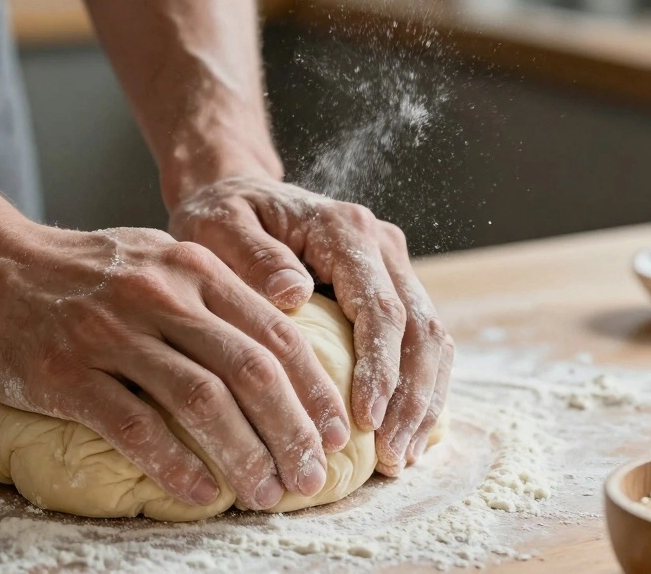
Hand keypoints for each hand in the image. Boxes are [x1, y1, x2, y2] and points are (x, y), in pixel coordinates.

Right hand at [0, 222, 351, 508]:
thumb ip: (206, 292)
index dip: (315, 388)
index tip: (335, 431)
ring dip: (245, 455)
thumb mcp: (150, 258)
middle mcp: (159, 295)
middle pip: (250, 369)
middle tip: (311, 477)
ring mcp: (112, 333)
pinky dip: (174, 464)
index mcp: (189, 268)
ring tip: (267, 494)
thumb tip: (268, 346)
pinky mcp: (67, 373)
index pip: (274, 331)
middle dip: (293, 430)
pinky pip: (135, 426)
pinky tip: (198, 493)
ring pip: (202, 401)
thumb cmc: (74, 270)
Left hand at [169, 176, 453, 475]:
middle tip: (391, 457)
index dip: (380, 369)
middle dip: (411, 398)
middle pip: (420, 329)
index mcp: (345, 230)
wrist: (232, 193)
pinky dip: (417, 389)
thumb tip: (295, 294)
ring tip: (399, 457)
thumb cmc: (220, 214)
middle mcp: (381, 244)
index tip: (365, 420)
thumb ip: (254, 257)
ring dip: (422, 401)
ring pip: (431, 339)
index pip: (381, 308)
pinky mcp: (388, 288)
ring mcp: (391, 266)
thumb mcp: (219, 227)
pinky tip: (401, 433)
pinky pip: (419, 342)